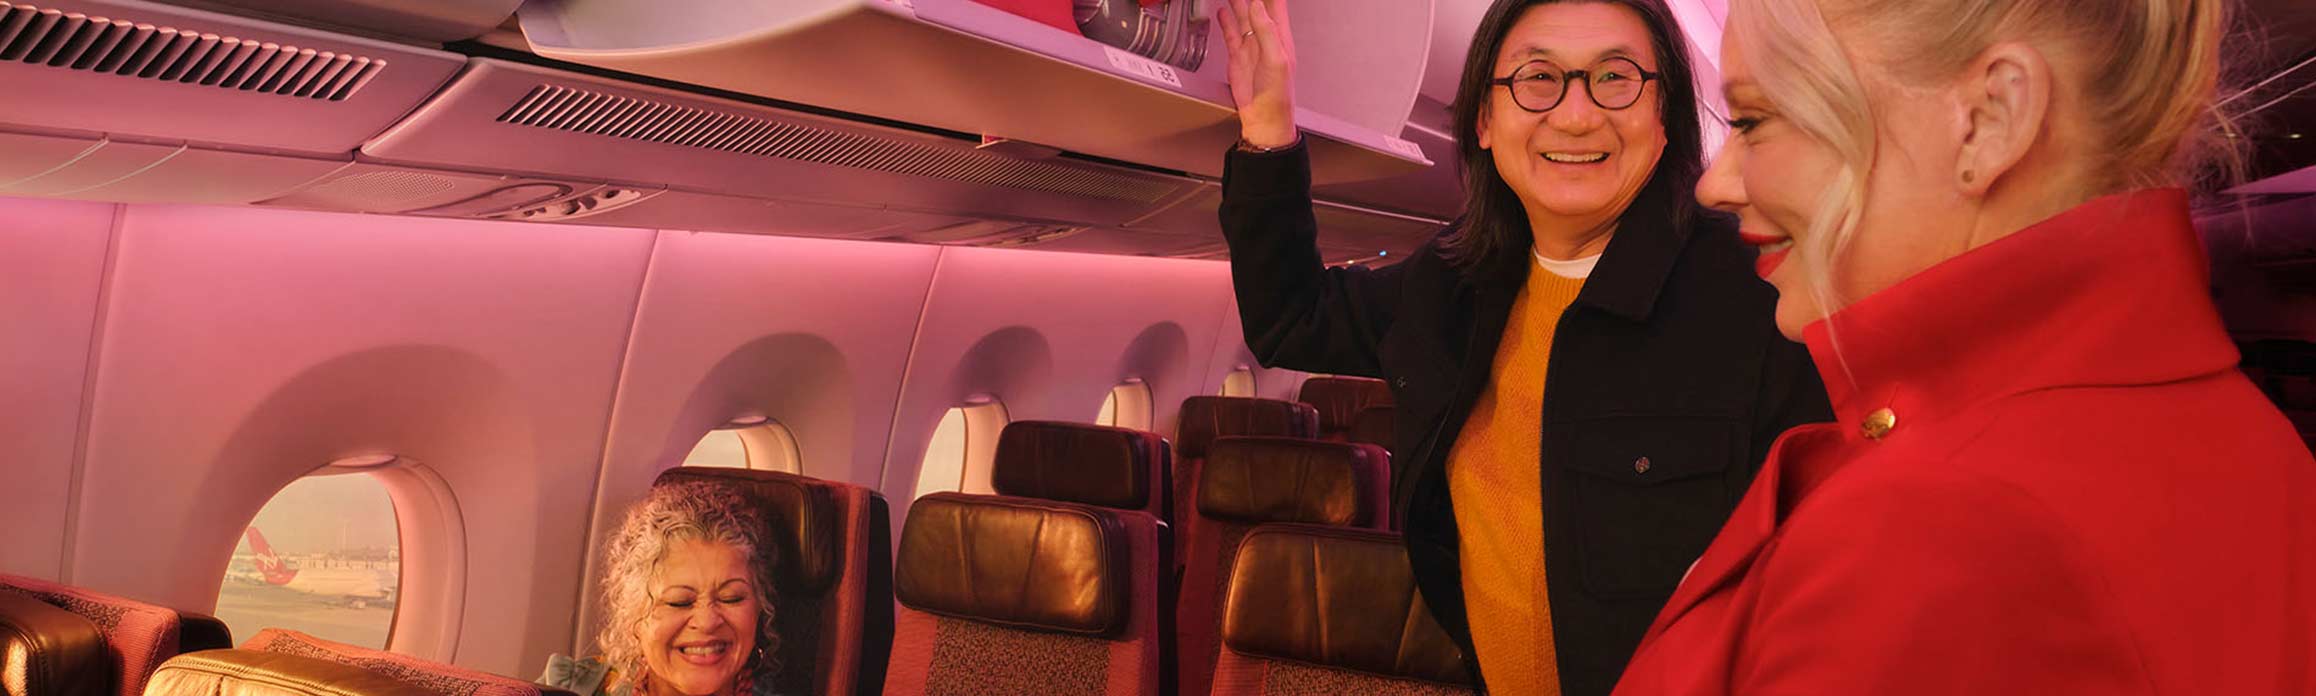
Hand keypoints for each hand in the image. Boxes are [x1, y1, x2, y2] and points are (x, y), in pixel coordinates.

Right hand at [1218, 0, 1296, 148]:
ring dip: (1237, 1)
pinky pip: (1231, 32)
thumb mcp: (1276, 60)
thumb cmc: (1277, 95)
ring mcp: (1251, 45)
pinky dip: (1226, 20)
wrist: (1262, 117)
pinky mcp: (1237, 55)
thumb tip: (1257, 6)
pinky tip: (1223, 10)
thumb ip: (1267, 31)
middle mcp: (1266, 37)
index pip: (1276, 4)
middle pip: (1257, 5)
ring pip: (1243, 15)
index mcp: (1280, 36)